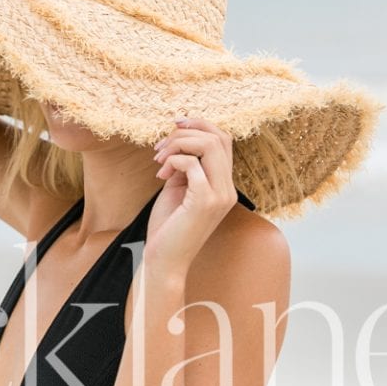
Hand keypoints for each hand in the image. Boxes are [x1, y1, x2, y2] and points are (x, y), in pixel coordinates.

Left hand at [144, 116, 238, 280]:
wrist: (165, 261)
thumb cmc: (168, 228)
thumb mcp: (178, 189)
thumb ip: (185, 167)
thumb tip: (179, 144)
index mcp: (224, 185)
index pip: (224, 140)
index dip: (200, 125)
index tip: (175, 126)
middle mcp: (227, 189)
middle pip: (219, 137)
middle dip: (185, 133)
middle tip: (160, 148)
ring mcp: (219, 195)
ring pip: (209, 145)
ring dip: (178, 144)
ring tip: (159, 160)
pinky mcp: (205, 201)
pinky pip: (192, 164)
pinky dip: (173, 161)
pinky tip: (161, 176)